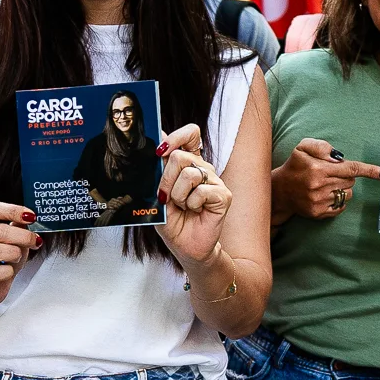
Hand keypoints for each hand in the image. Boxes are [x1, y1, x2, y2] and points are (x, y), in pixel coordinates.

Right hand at [0, 200, 39, 304]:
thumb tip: (30, 218)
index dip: (12, 210)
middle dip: (22, 236)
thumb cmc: (1, 258)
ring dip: (14, 254)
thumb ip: (19, 227)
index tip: (31, 216)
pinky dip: (7, 272)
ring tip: (17, 257)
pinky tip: (7, 271)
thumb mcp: (13, 239)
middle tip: (35, 241)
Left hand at [158, 124, 229, 263]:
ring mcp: (214, 181)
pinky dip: (192, 204)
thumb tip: (156, 144)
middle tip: (166, 197)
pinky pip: (201, 191)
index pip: (190, 134)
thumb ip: (158, 170)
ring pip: (190, 174)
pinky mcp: (223, 195)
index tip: (160, 151)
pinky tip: (194, 211)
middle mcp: (202, 168)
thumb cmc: (172, 220)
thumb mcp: (158, 194)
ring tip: (182, 206)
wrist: (185, 246)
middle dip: (166, 179)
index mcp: (188, 163)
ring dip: (178, 195)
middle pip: (180, 156)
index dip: (175, 137)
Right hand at [271, 139, 379, 222]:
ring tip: (325, 185)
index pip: (351, 168)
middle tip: (329, 173)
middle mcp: (319, 186)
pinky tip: (323, 195)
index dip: (370, 171)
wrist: (279, 191)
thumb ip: (322, 146)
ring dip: (342, 188)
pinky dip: (337, 200)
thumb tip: (340, 158)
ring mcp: (319, 201)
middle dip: (345, 176)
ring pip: (348, 194)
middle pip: (351, 181)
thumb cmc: (294, 166)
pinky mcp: (319, 213)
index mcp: (318, 168)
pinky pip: (341, 206)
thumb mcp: (302, 148)